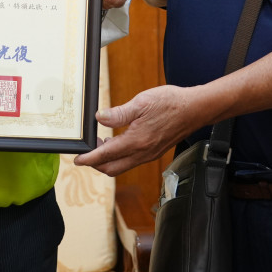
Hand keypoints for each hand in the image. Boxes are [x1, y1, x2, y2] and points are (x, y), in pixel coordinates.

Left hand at [73, 85, 199, 176]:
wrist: (195, 109)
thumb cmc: (170, 103)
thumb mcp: (141, 102)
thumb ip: (118, 113)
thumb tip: (99, 118)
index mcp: (136, 141)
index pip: (106, 155)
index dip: (88, 158)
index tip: (77, 160)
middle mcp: (142, 153)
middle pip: (111, 168)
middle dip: (96, 163)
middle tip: (87, 150)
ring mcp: (149, 155)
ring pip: (122, 166)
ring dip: (108, 160)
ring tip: (101, 144)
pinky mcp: (154, 153)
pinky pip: (132, 161)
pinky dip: (120, 157)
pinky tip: (118, 142)